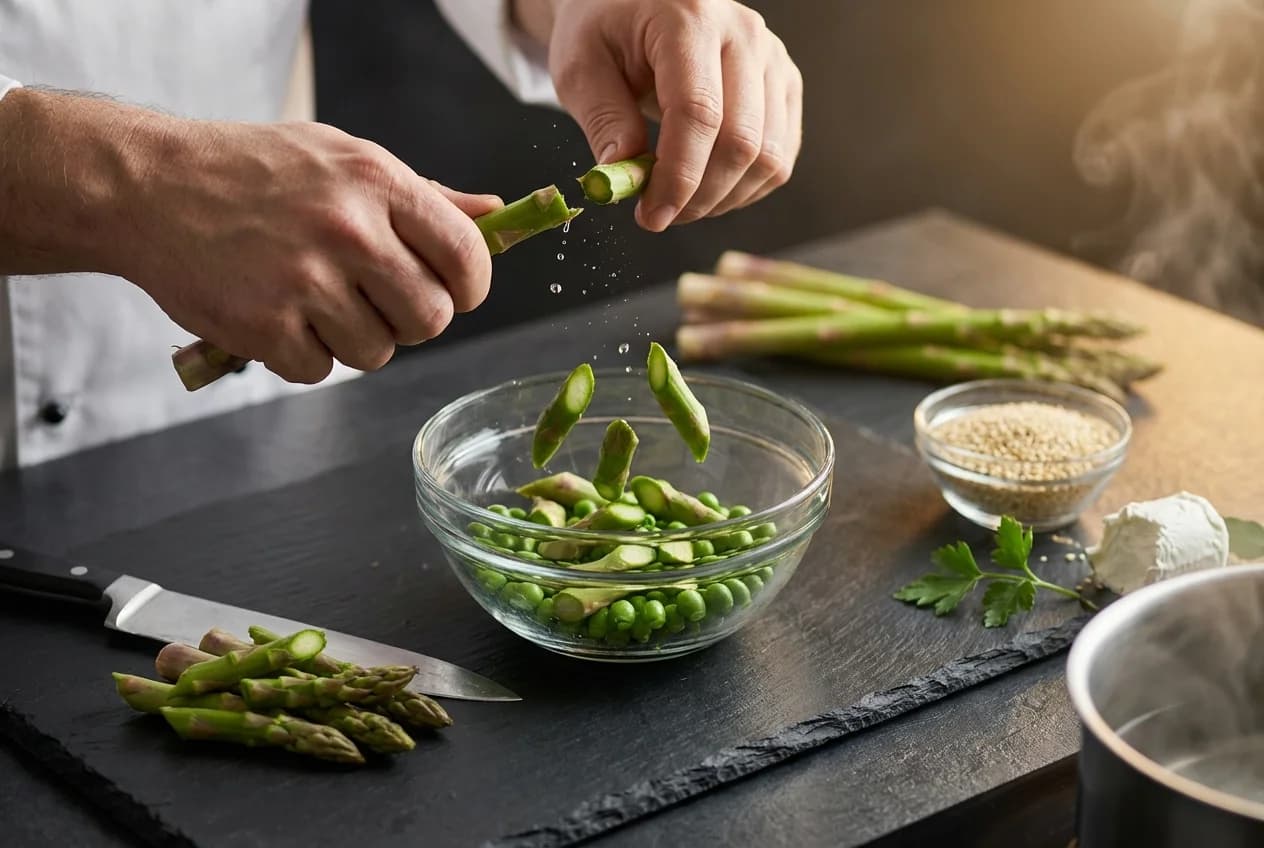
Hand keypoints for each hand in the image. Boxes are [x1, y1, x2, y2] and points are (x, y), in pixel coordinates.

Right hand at [0, 88, 498, 383]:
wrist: (149, 186)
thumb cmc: (256, 172)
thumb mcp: (345, 160)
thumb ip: (426, 196)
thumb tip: (498, 215)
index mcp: (377, 182)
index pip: (467, 255)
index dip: (468, 286)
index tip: (450, 290)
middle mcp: (348, 231)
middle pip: (430, 319)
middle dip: (410, 320)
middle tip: (374, 299)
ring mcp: (304, 281)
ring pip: (378, 353)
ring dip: (354, 340)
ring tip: (316, 301)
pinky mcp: (262, 326)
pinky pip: (319, 372)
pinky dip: (302, 356)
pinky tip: (278, 316)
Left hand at [521, 0, 802, 230]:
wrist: (636, 4)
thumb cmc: (605, 32)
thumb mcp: (580, 68)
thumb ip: (603, 120)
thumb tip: (625, 176)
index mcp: (688, 18)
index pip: (699, 112)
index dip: (679, 176)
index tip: (651, 215)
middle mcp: (743, 33)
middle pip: (741, 140)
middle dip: (699, 196)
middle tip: (658, 214)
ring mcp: (772, 59)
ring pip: (768, 156)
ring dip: (722, 198)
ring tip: (679, 201)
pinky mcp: (784, 84)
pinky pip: (780, 156)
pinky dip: (745, 187)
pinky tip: (707, 187)